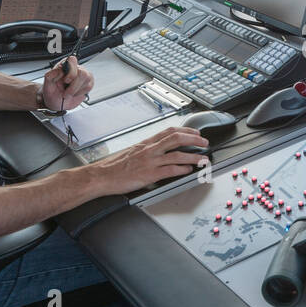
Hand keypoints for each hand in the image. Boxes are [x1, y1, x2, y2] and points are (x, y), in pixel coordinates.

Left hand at [42, 56, 92, 111]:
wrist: (57, 103)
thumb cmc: (52, 93)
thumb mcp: (47, 85)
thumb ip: (50, 75)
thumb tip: (59, 70)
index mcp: (64, 65)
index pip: (72, 60)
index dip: (71, 72)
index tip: (66, 81)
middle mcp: (75, 68)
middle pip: (82, 72)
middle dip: (73, 86)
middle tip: (65, 92)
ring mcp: (83, 75)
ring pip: (87, 79)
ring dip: (76, 90)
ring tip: (69, 93)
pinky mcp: (88, 82)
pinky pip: (89, 86)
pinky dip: (80, 93)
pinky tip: (74, 93)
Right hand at [89, 126, 210, 195]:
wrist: (101, 176)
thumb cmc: (114, 166)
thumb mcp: (132, 152)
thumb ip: (146, 150)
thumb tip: (159, 150)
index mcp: (146, 143)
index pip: (170, 131)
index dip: (186, 130)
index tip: (196, 132)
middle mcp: (149, 149)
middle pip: (176, 139)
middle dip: (194, 139)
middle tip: (204, 143)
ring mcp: (149, 161)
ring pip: (177, 155)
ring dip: (193, 156)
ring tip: (202, 158)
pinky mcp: (148, 174)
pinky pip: (169, 170)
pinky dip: (181, 169)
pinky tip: (188, 170)